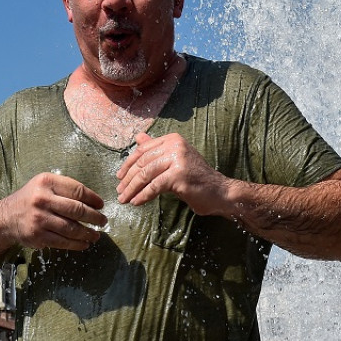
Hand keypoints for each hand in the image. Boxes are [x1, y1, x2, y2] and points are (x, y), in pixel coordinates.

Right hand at [0, 171, 105, 249]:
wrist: (6, 218)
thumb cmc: (30, 199)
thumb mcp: (43, 185)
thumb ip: (63, 189)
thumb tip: (92, 201)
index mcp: (46, 182)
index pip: (77, 190)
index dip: (93, 199)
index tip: (101, 205)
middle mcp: (42, 199)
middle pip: (77, 209)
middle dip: (94, 217)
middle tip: (103, 221)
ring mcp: (40, 218)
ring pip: (72, 228)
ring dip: (88, 233)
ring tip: (96, 235)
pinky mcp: (38, 235)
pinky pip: (63, 241)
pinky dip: (77, 244)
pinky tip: (84, 243)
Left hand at [115, 132, 229, 214]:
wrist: (220, 192)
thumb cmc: (196, 179)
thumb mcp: (175, 161)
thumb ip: (157, 150)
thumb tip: (138, 138)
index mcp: (173, 140)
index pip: (143, 150)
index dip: (128, 164)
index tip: (119, 177)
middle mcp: (175, 145)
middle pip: (142, 162)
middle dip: (128, 179)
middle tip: (119, 192)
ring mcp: (178, 159)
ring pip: (146, 174)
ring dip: (132, 188)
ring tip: (124, 199)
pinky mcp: (179, 175)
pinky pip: (154, 186)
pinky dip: (143, 195)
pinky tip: (136, 202)